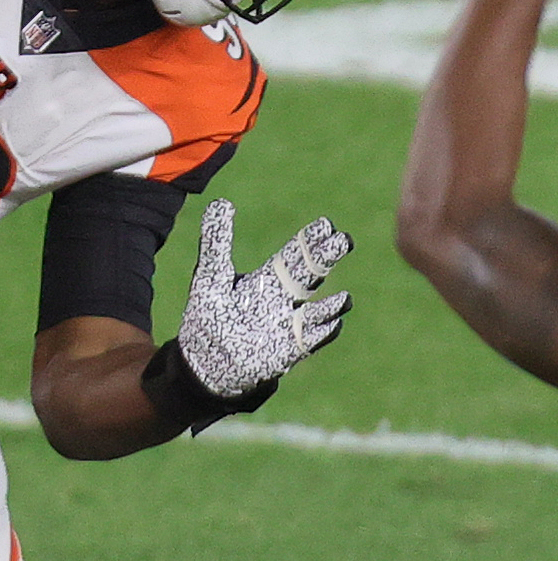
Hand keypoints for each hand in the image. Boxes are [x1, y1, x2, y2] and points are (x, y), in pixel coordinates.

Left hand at [176, 198, 351, 400]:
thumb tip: (220, 201)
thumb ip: (217, 241)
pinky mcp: (291, 349)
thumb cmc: (210, 316)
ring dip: (333, 305)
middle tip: (344, 241)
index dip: (311, 239)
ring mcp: (292, 324)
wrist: (206, 362)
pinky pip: (313, 339)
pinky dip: (324, 331)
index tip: (326, 224)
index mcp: (271, 277)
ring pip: (321, 310)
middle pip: (314, 273)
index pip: (297, 252)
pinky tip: (331, 323)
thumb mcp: (210, 275)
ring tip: (342, 299)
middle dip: (328, 258)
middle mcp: (287, 297)